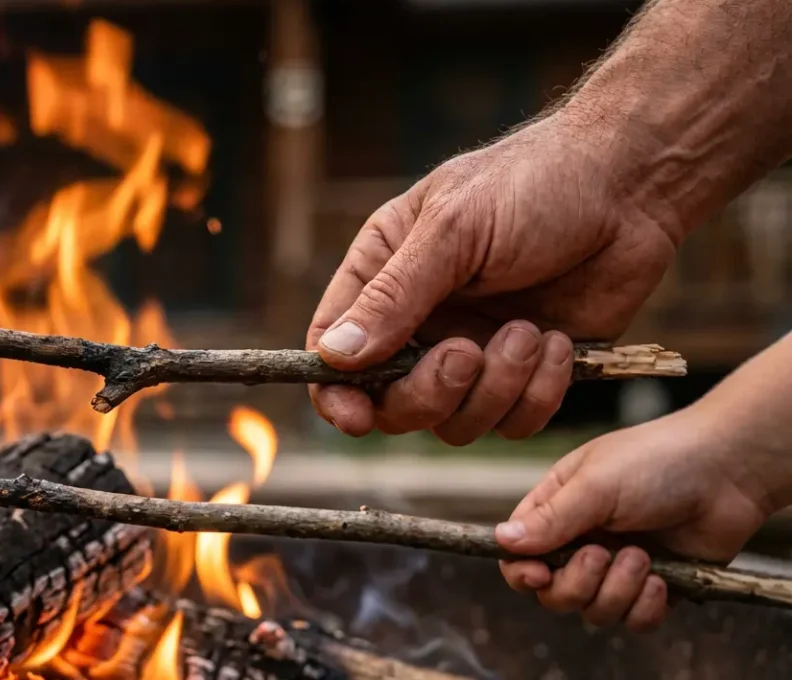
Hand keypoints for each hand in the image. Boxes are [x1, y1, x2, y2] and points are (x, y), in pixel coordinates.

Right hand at [306, 112, 680, 442]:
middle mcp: (421, 323)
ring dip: (494, 388)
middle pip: (392, 403)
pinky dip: (538, 395)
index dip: (336, 394)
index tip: (355, 419)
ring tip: (530, 331)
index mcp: (383, 276)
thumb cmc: (534, 183)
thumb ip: (393, 297)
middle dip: (430, 392)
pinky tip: (560, 343)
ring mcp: (474, 352)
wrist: (631, 185)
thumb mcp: (453, 230)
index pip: (333, 351)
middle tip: (467, 353)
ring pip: (455, 423)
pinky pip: (514, 423)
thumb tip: (334, 357)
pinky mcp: (527, 374)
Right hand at [494, 407, 776, 631]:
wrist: (728, 471)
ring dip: (616, 590)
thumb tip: (501, 540)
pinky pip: (634, 621)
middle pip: (553, 593)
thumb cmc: (657, 461)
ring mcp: (618, 566)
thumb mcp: (595, 484)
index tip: (539, 574)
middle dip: (576, 583)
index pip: (519, 555)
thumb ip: (549, 519)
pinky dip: (645, 606)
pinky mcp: (654, 587)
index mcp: (557, 509)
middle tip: (601, 554)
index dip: (523, 572)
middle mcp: (582, 540)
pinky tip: (662, 578)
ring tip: (642, 556)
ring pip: (593, 610)